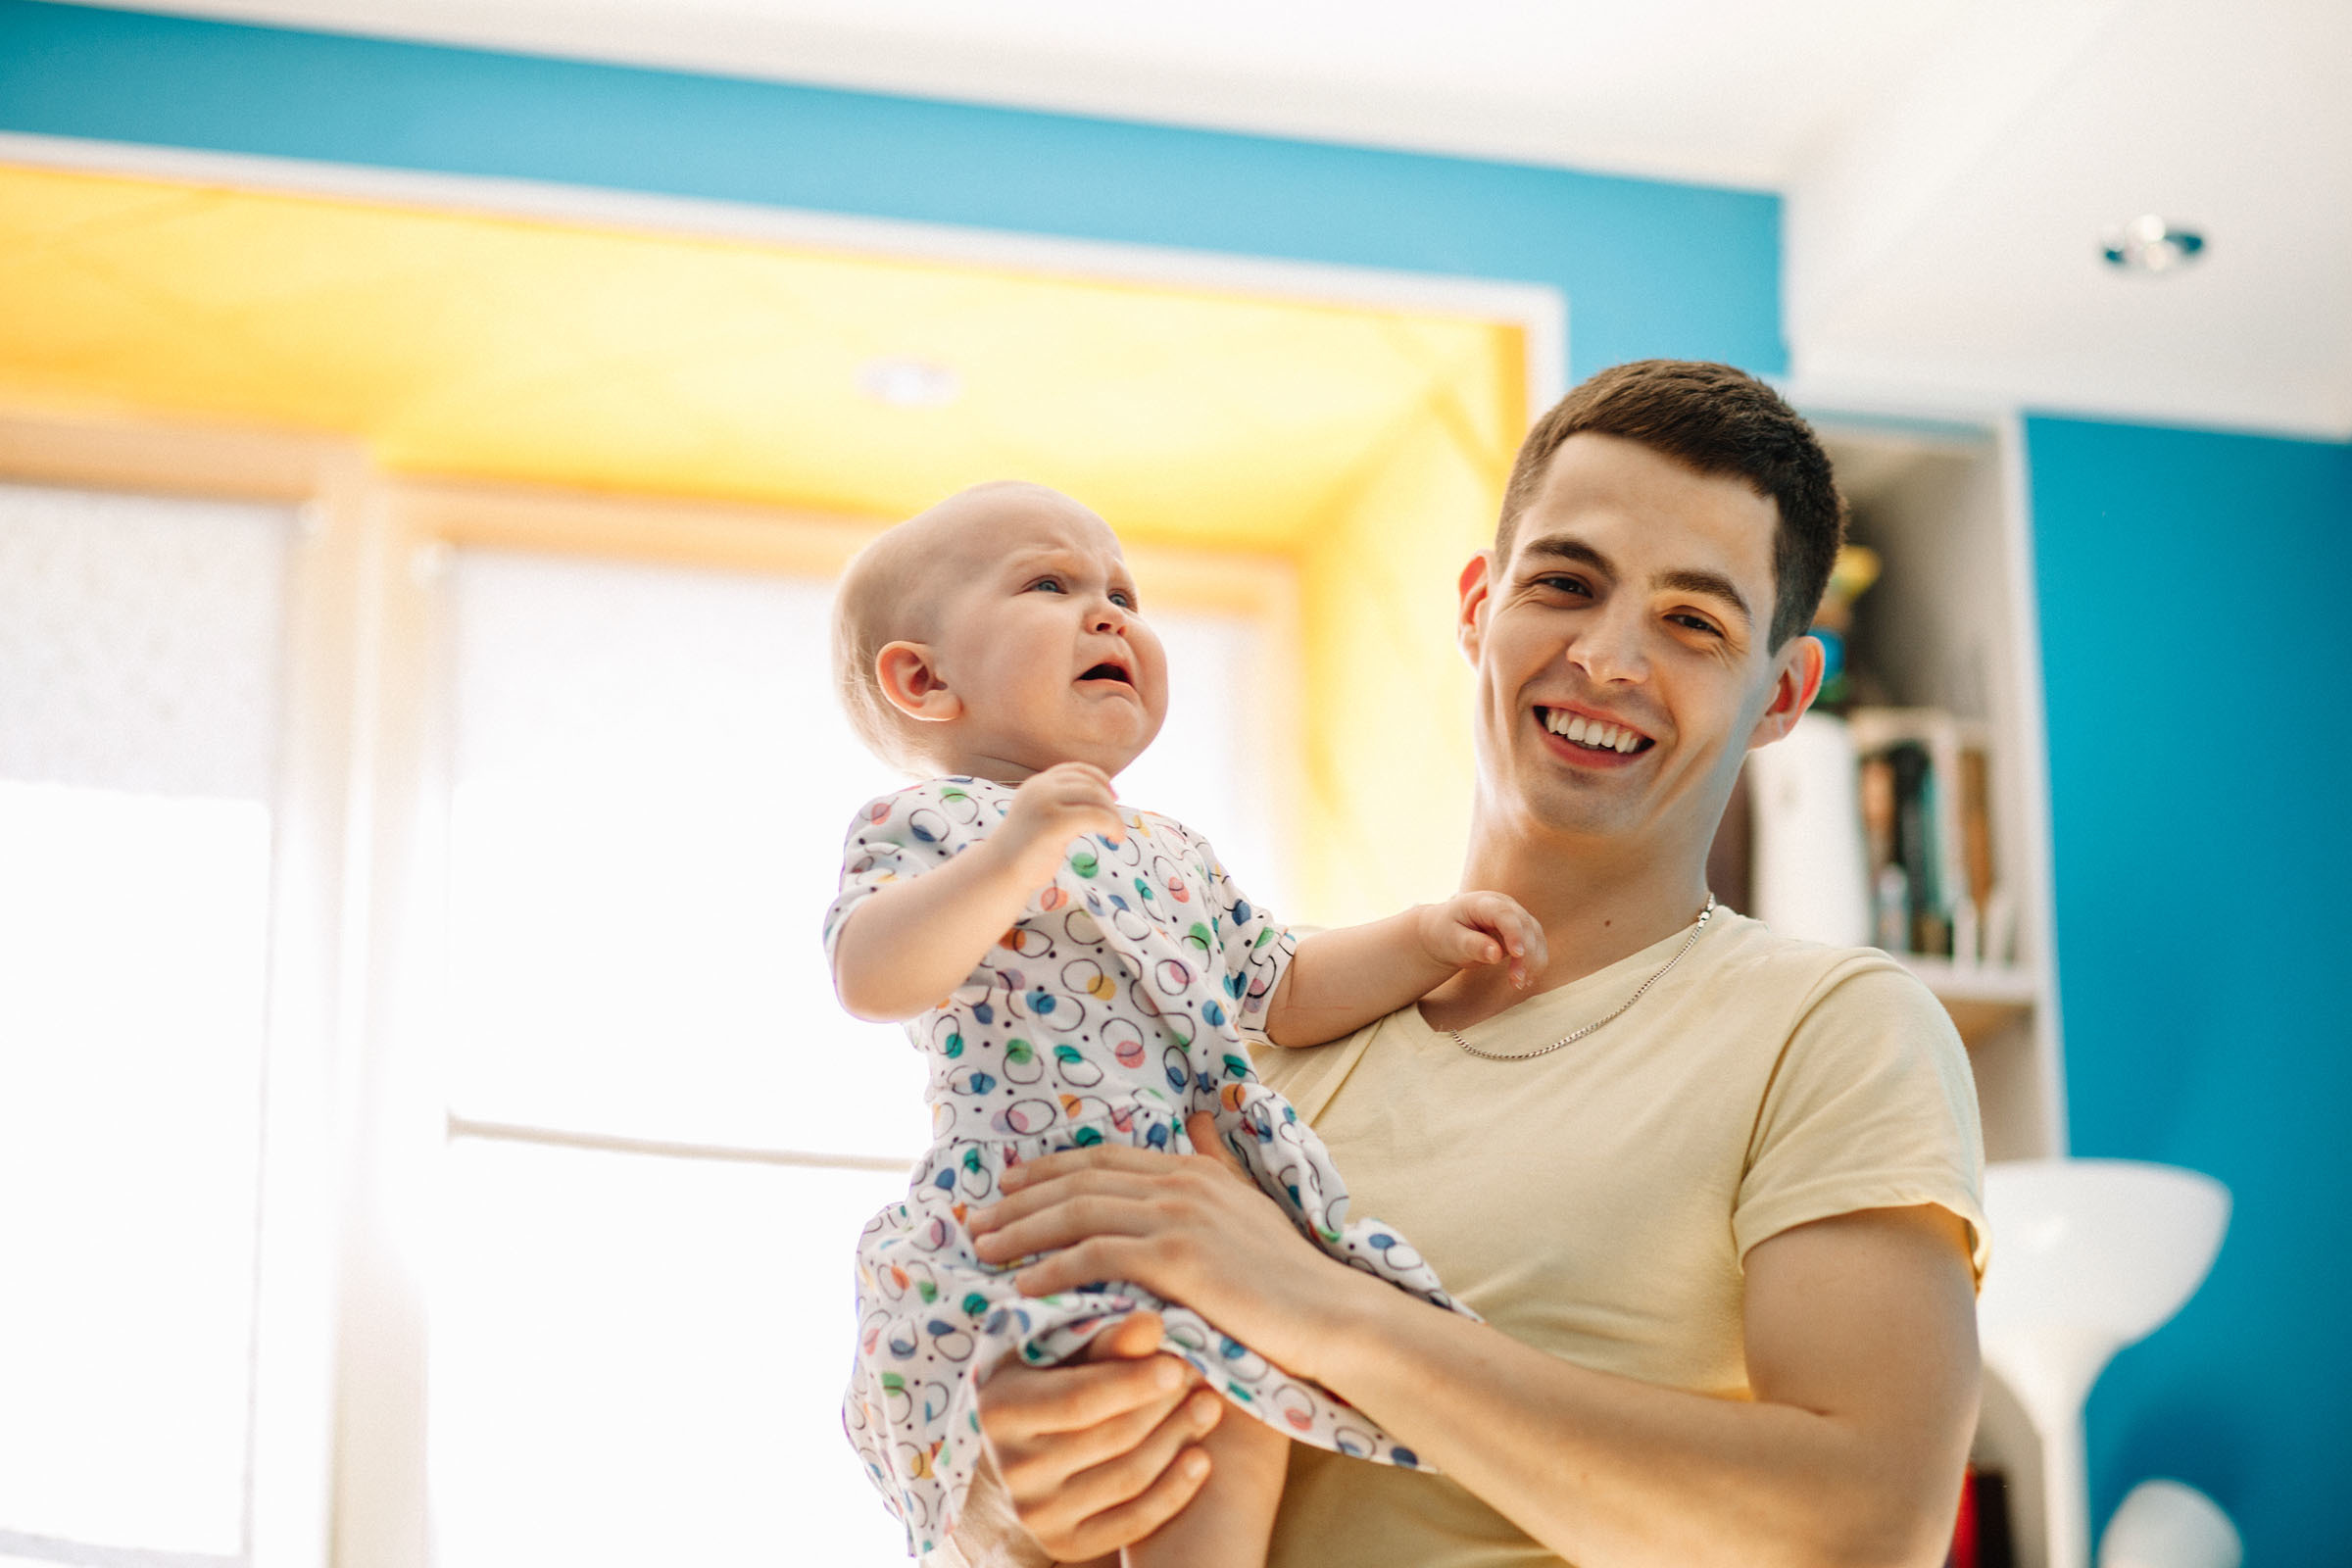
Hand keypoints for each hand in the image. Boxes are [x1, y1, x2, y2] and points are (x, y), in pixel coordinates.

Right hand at [967, 1313, 1224, 1563]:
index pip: (1079, 1400)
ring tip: (1208, 1406)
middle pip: (1111, 1438)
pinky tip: (1201, 1458)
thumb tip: (1152, 1322)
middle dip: (1163, 1406)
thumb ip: (1107, 1340)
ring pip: (1128, 1478)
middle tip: (1198, 1378)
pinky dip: (1174, 1491)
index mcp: (1000, 1409)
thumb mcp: (1063, 1350)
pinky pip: (1132, 1522)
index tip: (1176, 1364)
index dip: (1132, 1383)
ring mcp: (1037, 1513)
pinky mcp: (1065, 1543)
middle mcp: (1012, 1469)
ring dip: (1177, 1440)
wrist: (1027, 1445)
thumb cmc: (1051, 1378)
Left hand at [970, 1112, 1363, 1380]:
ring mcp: (1178, 1216)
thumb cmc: (1288, 1276)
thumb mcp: (1248, 1204)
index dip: (1048, 1168)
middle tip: (978, 1220)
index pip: (1102, 1159)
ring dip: (1022, 1231)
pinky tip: (1022, 1285)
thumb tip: (1198, 1116)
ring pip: (1077, 1214)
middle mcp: (1181, 1181)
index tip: (1008, 1185)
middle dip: (1020, 1198)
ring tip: (985, 1250)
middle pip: (1078, 1181)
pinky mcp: (1175, 1258)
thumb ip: (1216, 1162)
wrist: (1328, 1315)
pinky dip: (1051, 1269)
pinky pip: (1094, 1257)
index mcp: (1194, 1167)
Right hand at [993, 762, 1126, 890]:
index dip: (1100, 779)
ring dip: (1114, 815)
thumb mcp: (1043, 816)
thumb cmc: (1026, 850)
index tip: (1113, 797)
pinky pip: (1096, 816)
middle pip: (1090, 783)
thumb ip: (1063, 804)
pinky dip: (1113, 825)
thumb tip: (1103, 799)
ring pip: (1095, 797)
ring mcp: (1045, 803)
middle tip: (1117, 825)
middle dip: (1110, 803)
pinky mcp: (1054, 823)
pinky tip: (1116, 839)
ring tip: (1118, 835)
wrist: (1000, 871)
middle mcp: (1040, 788)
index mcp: (1037, 784)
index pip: (1076, 769)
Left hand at [1416, 890, 1547, 988]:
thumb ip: (1472, 945)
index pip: (1504, 914)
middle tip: (1516, 981)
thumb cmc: (1445, 934)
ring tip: (1519, 984)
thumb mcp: (1451, 940)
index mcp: (1482, 902)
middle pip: (1525, 926)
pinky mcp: (1522, 931)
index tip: (1517, 954)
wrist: (1444, 932)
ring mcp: (1515, 917)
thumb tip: (1496, 954)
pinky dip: (1535, 963)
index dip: (1514, 932)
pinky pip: (1536, 946)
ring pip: (1536, 936)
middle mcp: (1504, 905)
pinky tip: (1526, 981)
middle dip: (1526, 954)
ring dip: (1533, 961)